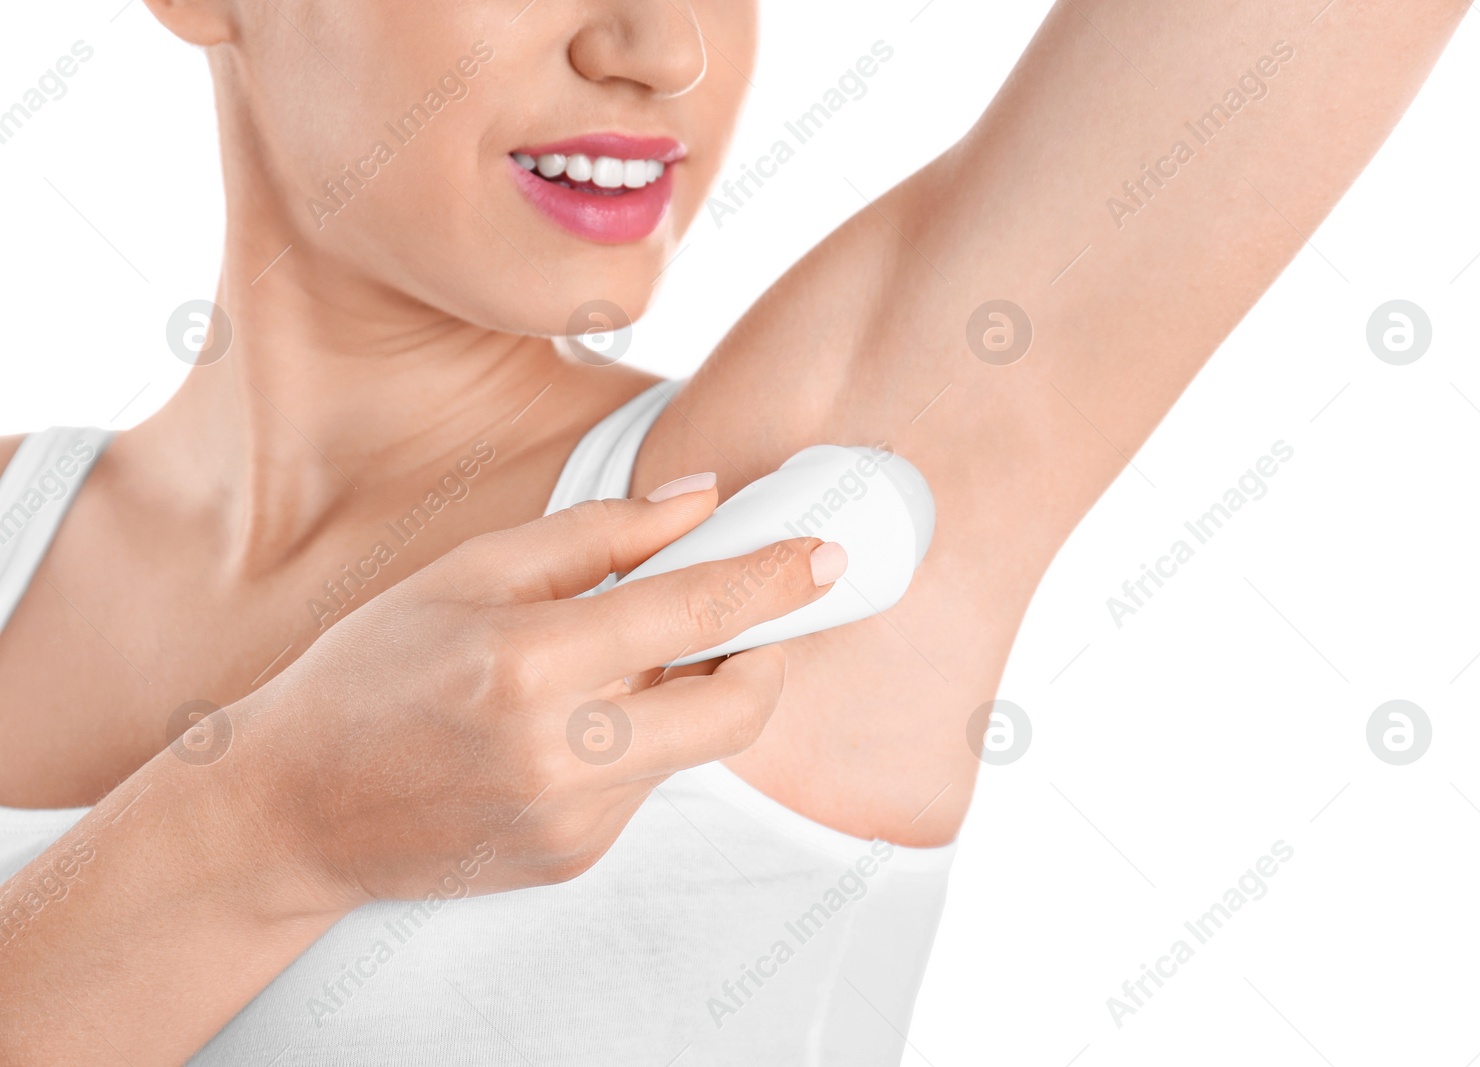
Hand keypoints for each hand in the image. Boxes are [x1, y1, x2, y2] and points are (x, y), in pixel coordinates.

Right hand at [225, 478, 843, 906]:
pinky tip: (564, 730)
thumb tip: (701, 498)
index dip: (770, 580)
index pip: (690, 612)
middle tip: (743, 619)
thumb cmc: (372, 671)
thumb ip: (597, 533)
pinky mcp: (574, 859)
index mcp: (525, 664)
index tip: (824, 553)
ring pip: (690, 746)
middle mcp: (557, 755)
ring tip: (603, 672)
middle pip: (732, 707)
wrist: (291, 808)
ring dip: (682, 698)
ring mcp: (571, 820)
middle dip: (763, 657)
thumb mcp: (469, 571)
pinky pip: (647, 785)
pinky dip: (636, 744)